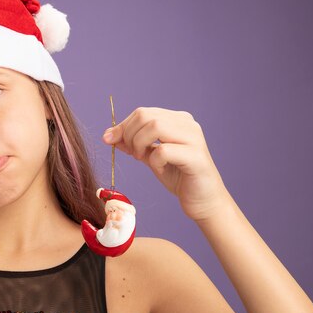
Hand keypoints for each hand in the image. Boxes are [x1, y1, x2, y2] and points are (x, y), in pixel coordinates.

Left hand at [102, 107, 229, 220]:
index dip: (122, 126)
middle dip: (129, 135)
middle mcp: (188, 124)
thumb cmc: (178, 176)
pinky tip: (160, 168)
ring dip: (140, 144)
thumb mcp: (150, 156)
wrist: (203, 200)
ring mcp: (194, 138)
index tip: (109, 140)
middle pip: (146, 116)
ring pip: (155, 126)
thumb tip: (109, 136)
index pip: (142, 112)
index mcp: (177, 119)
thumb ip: (133, 144)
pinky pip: (164, 151)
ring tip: (143, 159)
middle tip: (132, 154)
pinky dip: (154, 161)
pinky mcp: (196, 156)